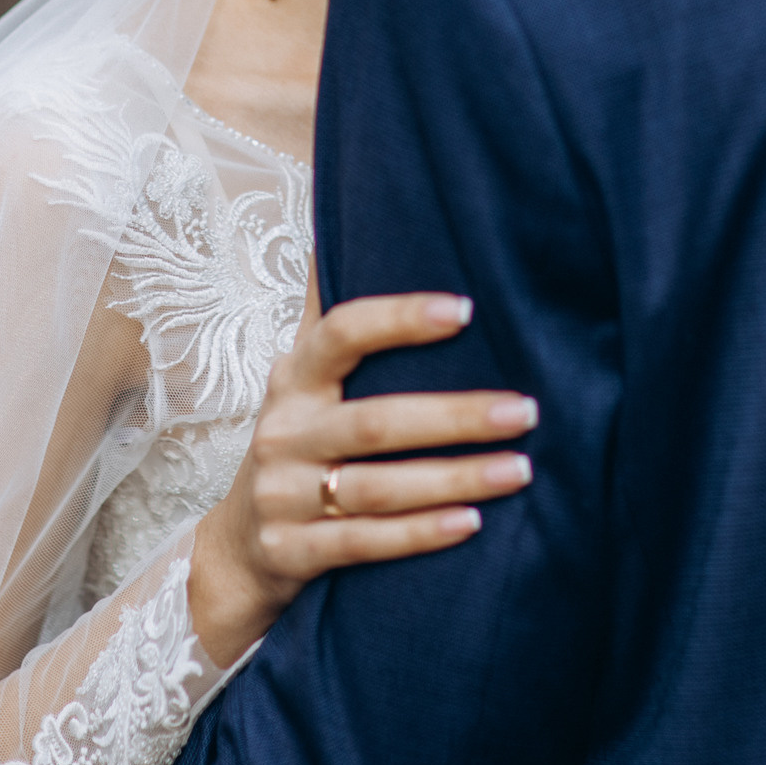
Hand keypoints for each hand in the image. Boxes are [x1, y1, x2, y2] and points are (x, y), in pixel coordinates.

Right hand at [188, 290, 536, 665]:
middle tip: (527, 409)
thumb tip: (346, 212)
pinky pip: (365, 543)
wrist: (238, 550)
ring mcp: (283, 496)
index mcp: (294, 379)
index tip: (466, 309)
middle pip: (376, 420)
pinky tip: (473, 523)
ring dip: (455, 478)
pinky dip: (420, 534)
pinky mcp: (292, 552)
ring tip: (520, 468)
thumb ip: (333, 316)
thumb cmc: (298, 444)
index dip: (399, 319)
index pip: (341, 334)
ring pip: (379, 487)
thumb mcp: (303, 381)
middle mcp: (284, 432)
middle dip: (456, 415)